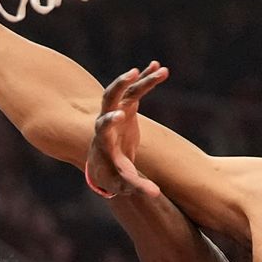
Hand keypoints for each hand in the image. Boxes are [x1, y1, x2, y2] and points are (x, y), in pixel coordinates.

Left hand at [87, 61, 166, 198]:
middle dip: (118, 86)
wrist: (107, 165)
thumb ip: (137, 187)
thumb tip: (155, 194)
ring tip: (160, 69)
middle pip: (108, 99)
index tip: (119, 115)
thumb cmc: (112, 177)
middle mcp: (106, 121)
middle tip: (132, 74)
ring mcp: (116, 111)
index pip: (102, 127)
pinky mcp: (127, 107)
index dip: (109, 121)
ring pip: (126, 90)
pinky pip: (137, 89)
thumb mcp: (123, 185)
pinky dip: (147, 79)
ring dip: (141, 79)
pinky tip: (160, 67)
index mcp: (103, 140)